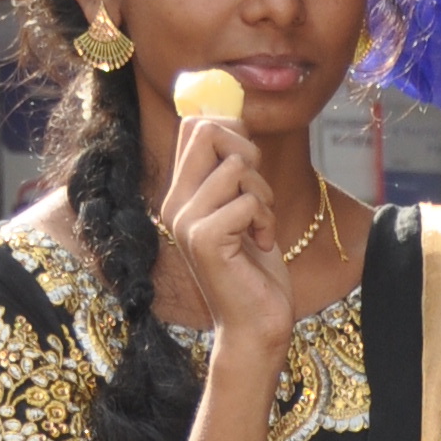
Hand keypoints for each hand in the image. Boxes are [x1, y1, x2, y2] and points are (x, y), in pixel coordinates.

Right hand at [159, 110, 293, 365]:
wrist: (255, 325)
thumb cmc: (255, 269)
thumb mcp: (244, 208)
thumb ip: (234, 168)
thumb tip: (234, 115)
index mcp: (180, 194)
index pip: (195, 126)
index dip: (233, 131)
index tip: (250, 168)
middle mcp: (174, 203)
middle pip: (208, 131)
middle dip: (249, 154)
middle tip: (258, 196)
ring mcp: (185, 221)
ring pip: (236, 166)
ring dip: (263, 195)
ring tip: (259, 227)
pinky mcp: (204, 239)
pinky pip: (247, 200)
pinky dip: (266, 220)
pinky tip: (260, 245)